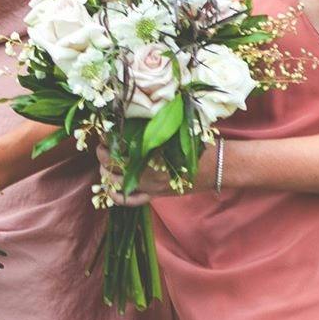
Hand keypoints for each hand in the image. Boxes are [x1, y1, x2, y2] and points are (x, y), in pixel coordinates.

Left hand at [96, 139, 211, 203]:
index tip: (104, 130)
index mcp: (151, 152)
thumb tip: (132, 118)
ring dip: (105, 172)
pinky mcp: (156, 195)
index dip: (108, 138)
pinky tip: (111, 188)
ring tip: (104, 162)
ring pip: (116, 183)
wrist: (217, 167)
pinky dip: (117, 196)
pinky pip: (131, 200)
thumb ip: (154, 128)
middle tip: (101, 145)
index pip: (119, 145)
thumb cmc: (197, 145)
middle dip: (102, 154)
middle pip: (113, 164)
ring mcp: (150, 186)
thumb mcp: (176, 132)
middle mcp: (147, 171)